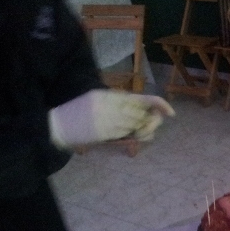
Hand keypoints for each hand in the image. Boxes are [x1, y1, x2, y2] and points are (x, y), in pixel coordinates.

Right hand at [48, 90, 175, 147]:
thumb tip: (141, 108)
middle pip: (141, 114)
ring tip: (136, 128)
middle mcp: (110, 106)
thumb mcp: (96, 99)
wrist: (58, 125)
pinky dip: (133, 135)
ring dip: (141, 128)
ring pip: (136, 125)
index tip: (171, 112)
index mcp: (108, 95)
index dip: (159, 104)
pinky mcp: (105, 133)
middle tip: (151, 123)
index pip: (140, 99)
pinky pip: (127, 134)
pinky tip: (131, 134)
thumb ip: (117, 101)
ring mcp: (108, 120)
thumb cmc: (77, 112)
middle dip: (149, 120)